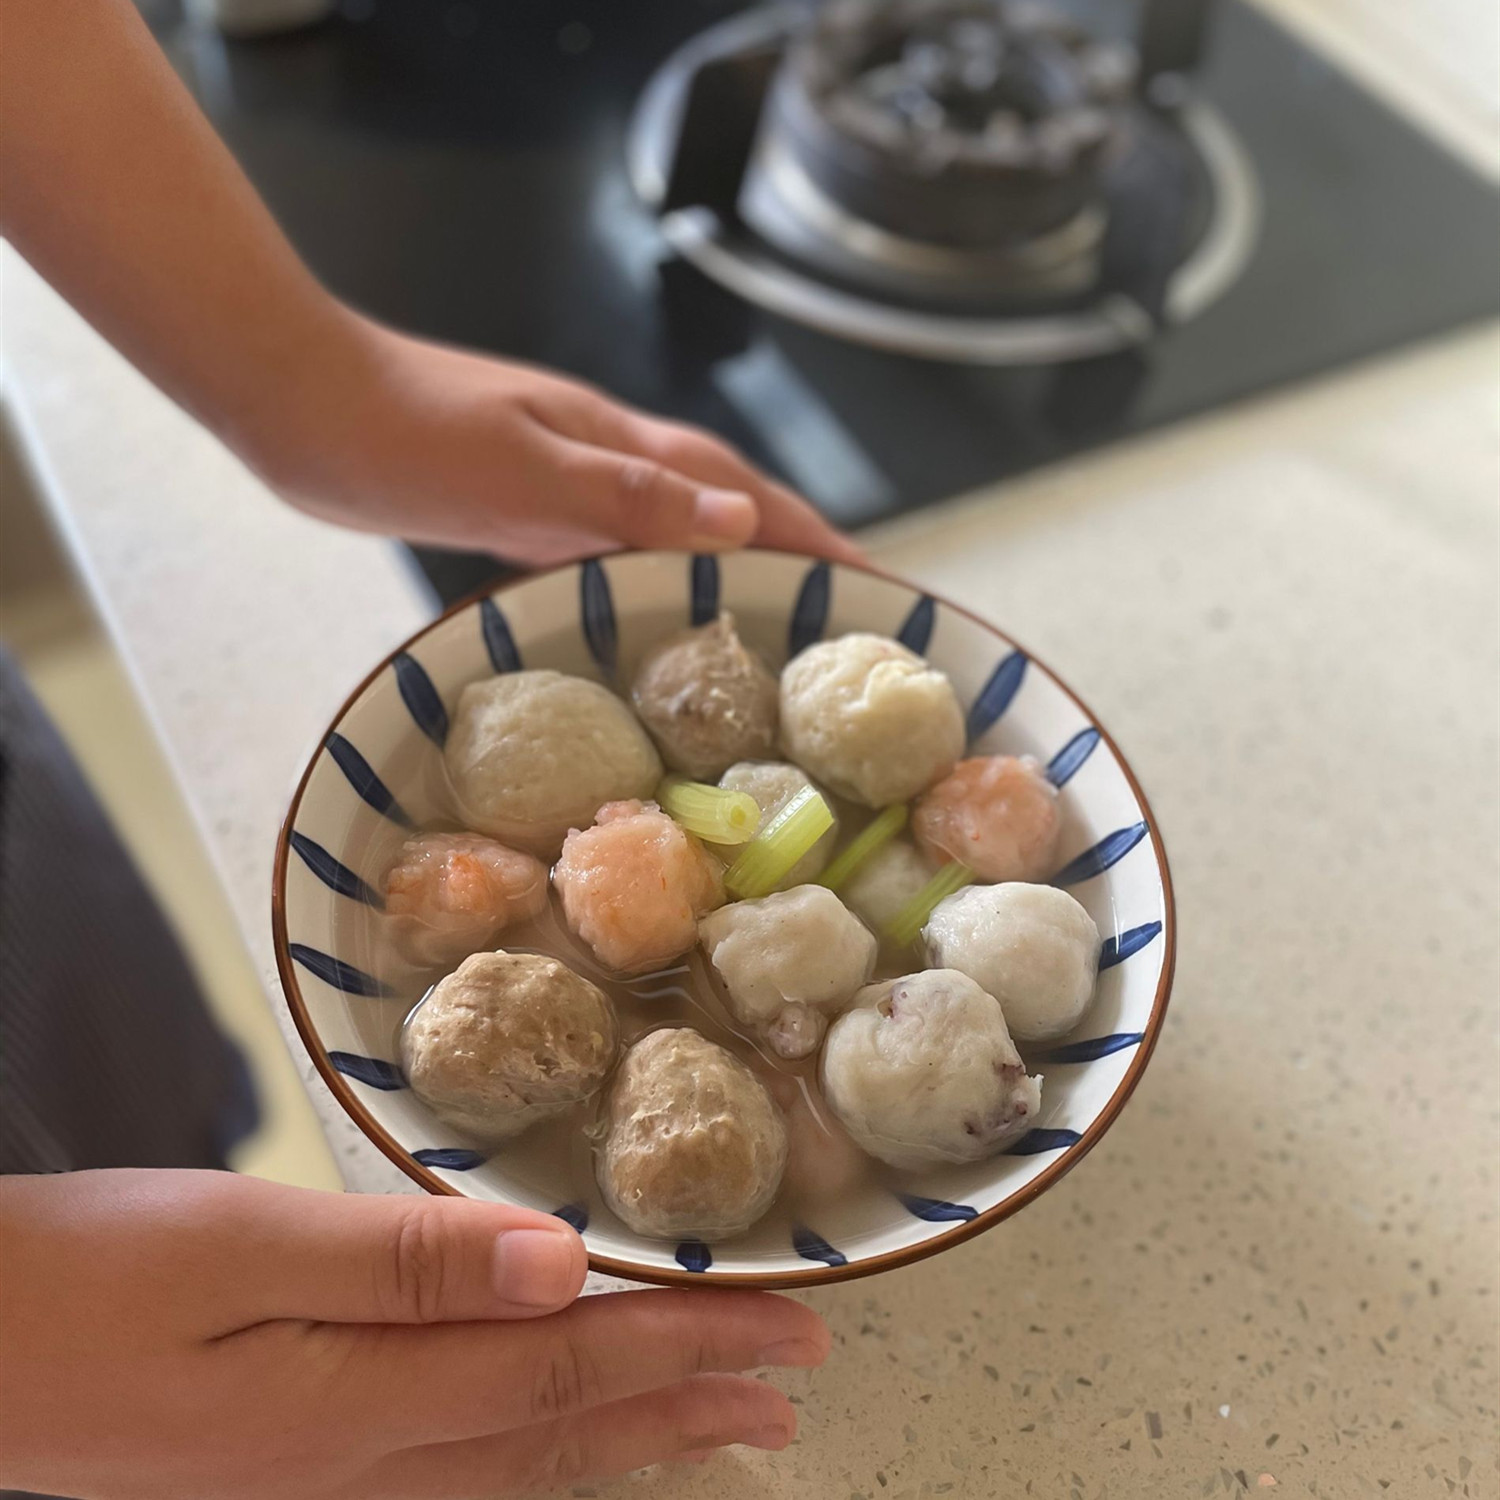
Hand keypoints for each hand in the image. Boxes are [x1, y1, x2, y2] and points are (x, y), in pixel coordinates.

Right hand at [0, 1170, 829, 1497]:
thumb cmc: (84, 1278)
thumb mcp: (237, 1245)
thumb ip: (403, 1259)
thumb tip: (558, 1265)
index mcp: (363, 1399)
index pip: (570, 1368)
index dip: (690, 1345)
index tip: (790, 1324)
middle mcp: (363, 1462)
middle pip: (564, 1429)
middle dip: (690, 1404)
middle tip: (794, 1386)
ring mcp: (326, 1480)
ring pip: (523, 1465)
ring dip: (633, 1441)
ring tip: (723, 1428)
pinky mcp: (291, 1469)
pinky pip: (461, 1475)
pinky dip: (543, 1457)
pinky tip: (562, 1446)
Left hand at [255, 314, 864, 568]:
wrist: (303, 400)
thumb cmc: (407, 432)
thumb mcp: (525, 470)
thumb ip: (629, 497)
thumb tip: (742, 526)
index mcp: (626, 449)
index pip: (750, 499)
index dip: (815, 542)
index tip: (878, 587)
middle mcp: (613, 465)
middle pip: (728, 515)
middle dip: (792, 559)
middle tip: (844, 624)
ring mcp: (573, 487)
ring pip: (677, 539)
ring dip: (732, 576)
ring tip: (776, 632)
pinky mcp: (529, 513)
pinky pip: (619, 559)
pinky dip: (658, 589)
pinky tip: (657, 622)